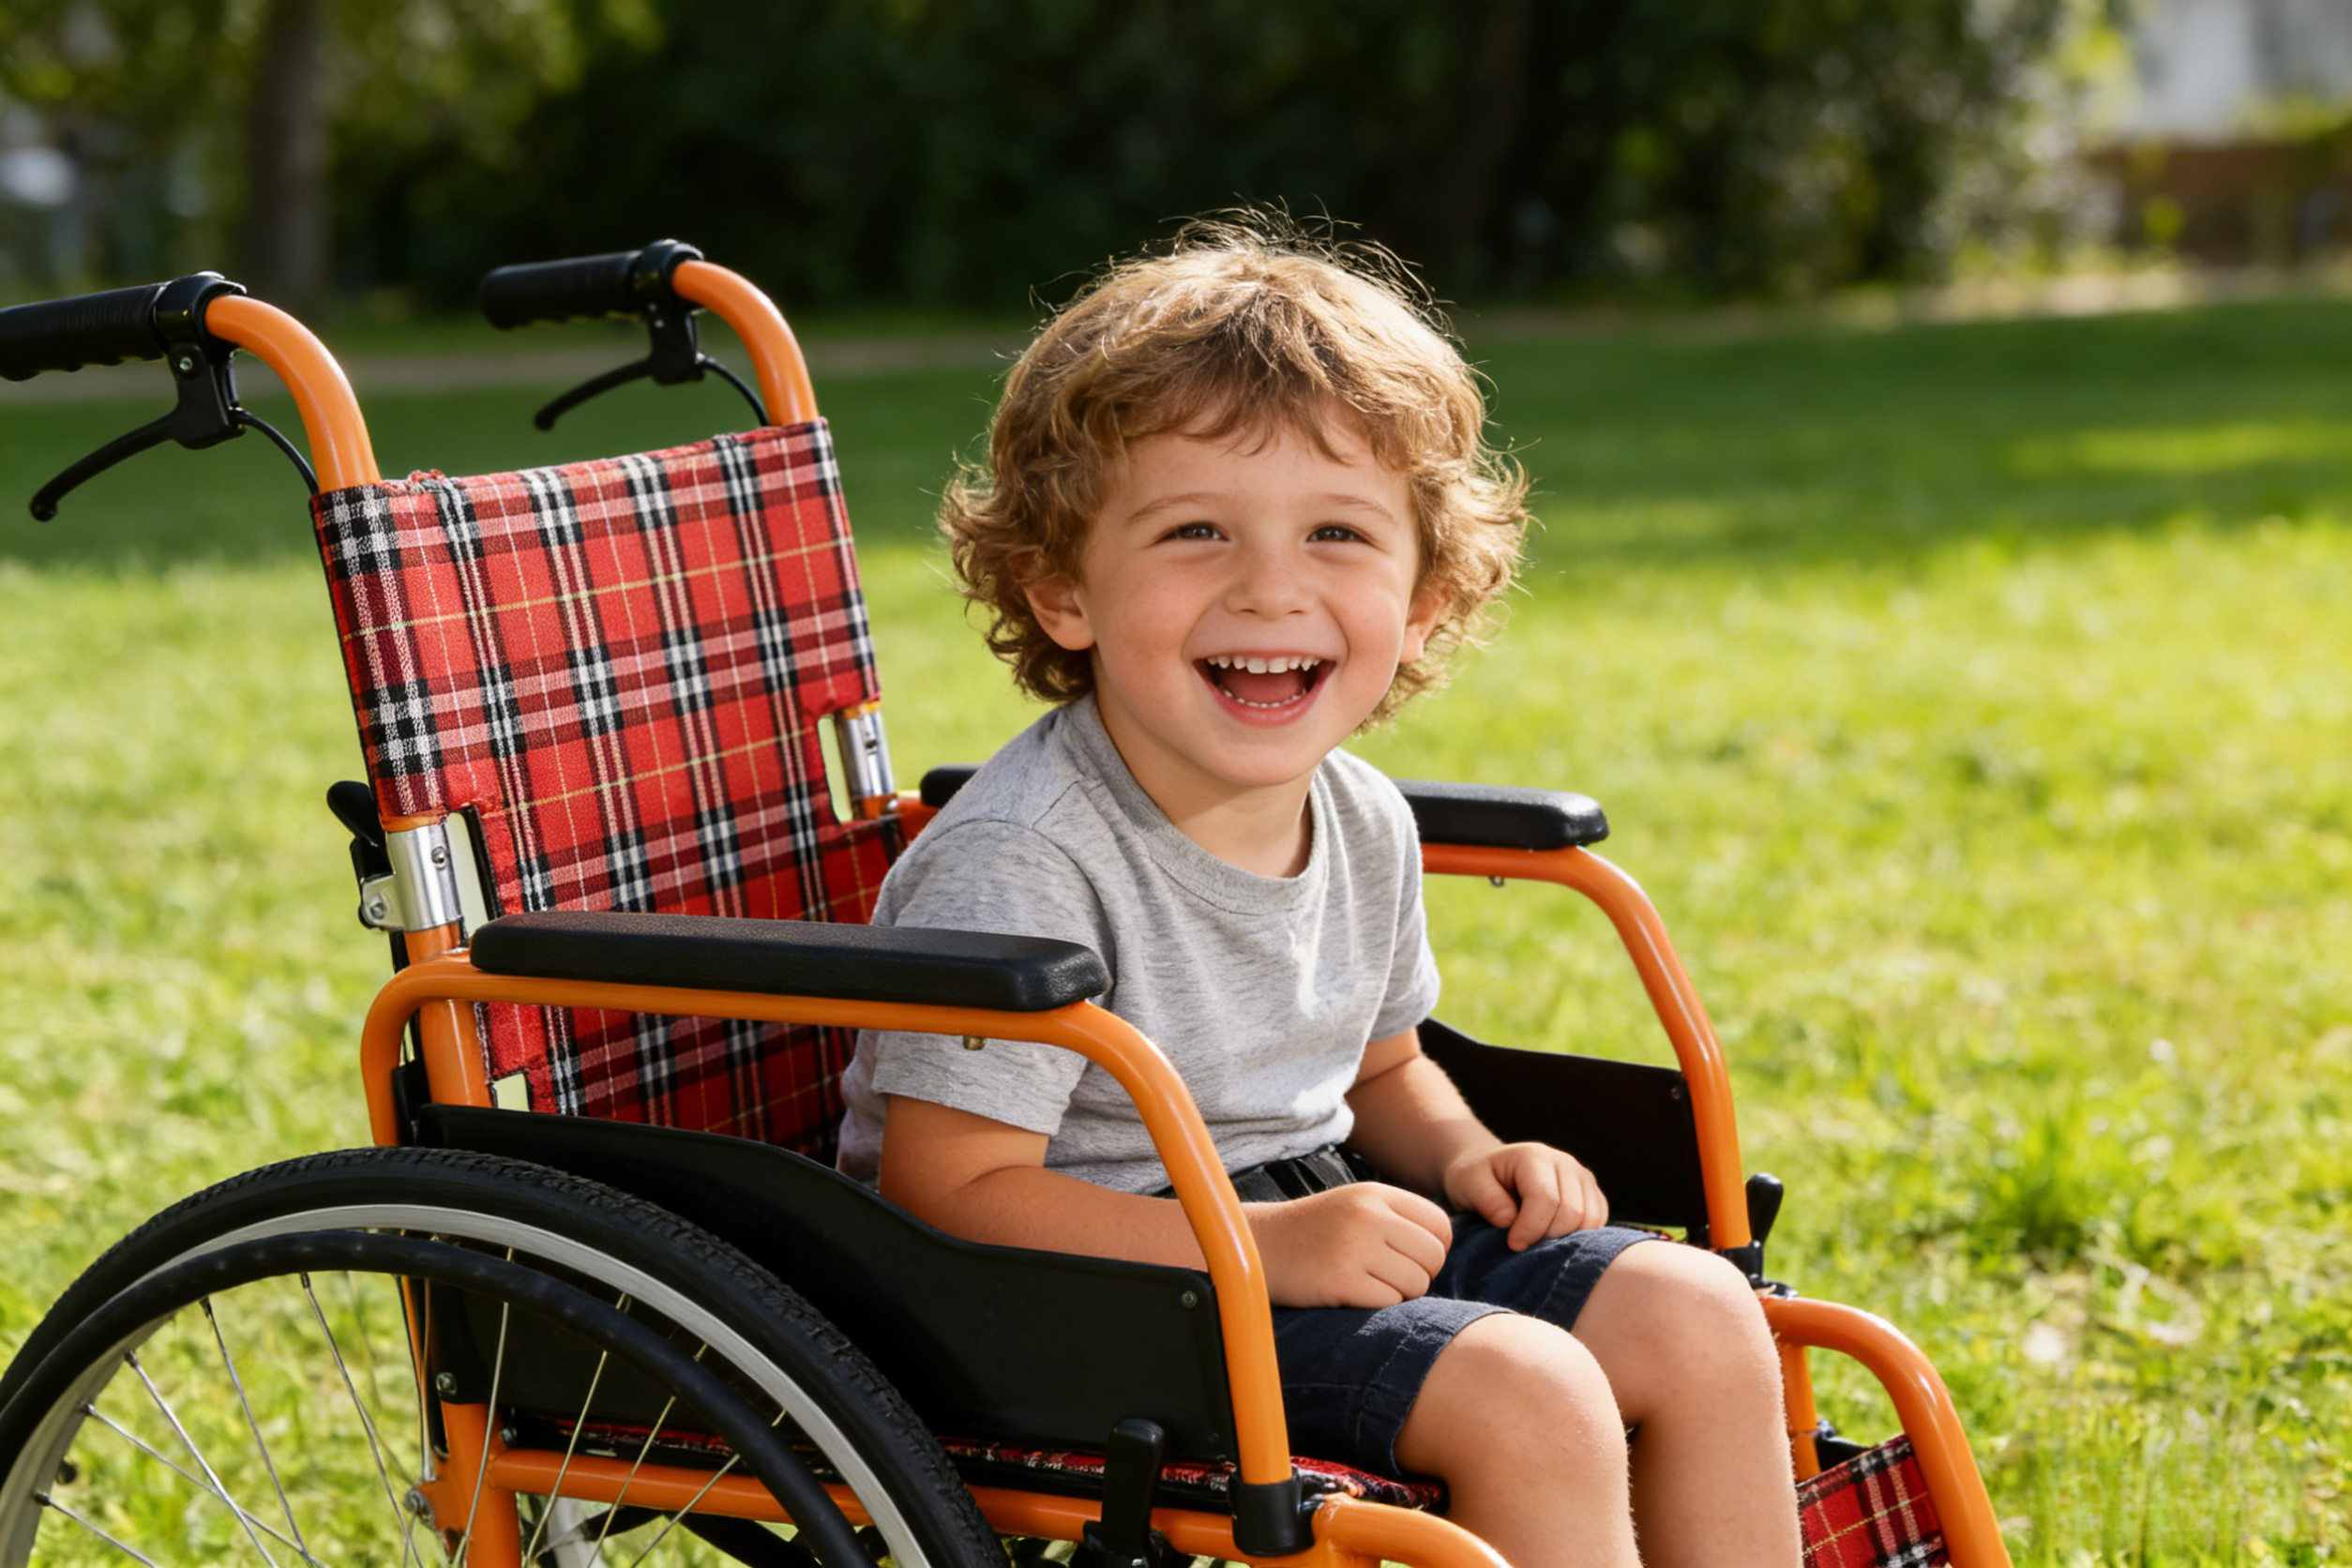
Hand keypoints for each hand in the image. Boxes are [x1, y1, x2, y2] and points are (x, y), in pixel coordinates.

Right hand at [1247, 1183, 1452, 1307]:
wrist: (1259, 1246)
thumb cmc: (1315, 1231)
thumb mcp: (1356, 1206)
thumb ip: (1398, 1218)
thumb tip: (1446, 1247)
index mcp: (1375, 1194)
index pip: (1440, 1225)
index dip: (1434, 1247)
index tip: (1412, 1257)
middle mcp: (1368, 1216)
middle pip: (1433, 1256)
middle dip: (1420, 1274)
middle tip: (1390, 1276)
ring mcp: (1354, 1248)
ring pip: (1416, 1283)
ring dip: (1399, 1293)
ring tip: (1369, 1284)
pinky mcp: (1341, 1281)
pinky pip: (1389, 1303)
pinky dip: (1377, 1305)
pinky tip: (1352, 1294)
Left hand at [1442, 1142, 1607, 1249]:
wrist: (1490, 1170)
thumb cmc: (1477, 1179)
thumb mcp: (1467, 1184)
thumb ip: (1487, 1200)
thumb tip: (1509, 1220)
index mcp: (1535, 1156)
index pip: (1546, 1199)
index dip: (1530, 1228)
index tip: (1512, 1245)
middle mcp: (1565, 1163)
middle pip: (1572, 1213)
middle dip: (1547, 1237)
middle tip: (1524, 1245)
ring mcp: (1582, 1177)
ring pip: (1589, 1220)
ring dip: (1565, 1239)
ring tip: (1537, 1241)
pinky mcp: (1591, 1193)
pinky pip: (1598, 1222)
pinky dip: (1580, 1237)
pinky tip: (1553, 1238)